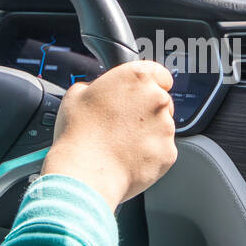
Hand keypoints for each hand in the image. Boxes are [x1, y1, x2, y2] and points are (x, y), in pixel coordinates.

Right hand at [41, 60, 176, 211]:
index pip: (159, 73)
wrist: (86, 172)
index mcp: (137, 78)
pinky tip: (128, 158)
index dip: (149, 84)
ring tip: (121, 144)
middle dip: (146, 111)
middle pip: (161, 101)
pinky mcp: (168, 153)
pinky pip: (162, 151)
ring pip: (162, 127)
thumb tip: (97, 91)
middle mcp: (157, 99)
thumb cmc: (79, 134)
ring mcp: (166, 127)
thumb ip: (96, 86)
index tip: (141, 93)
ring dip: (148, 133)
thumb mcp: (77, 94)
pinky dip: (150, 155)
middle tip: (122, 123)